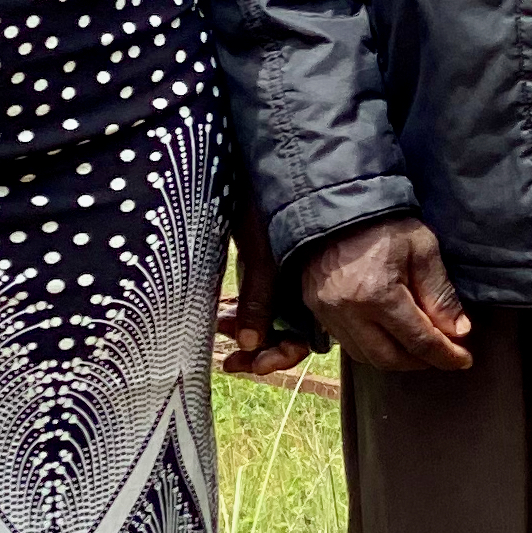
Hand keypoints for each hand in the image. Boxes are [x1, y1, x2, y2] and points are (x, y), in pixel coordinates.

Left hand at [217, 187, 311, 379]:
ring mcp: (282, 281)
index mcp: (310, 288)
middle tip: (233, 360)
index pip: (303, 337)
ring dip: (245, 332)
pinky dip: (238, 313)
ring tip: (221, 330)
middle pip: (286, 335)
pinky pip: (256, 303)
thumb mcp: (262, 254)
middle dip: (260, 350)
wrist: (258, 168)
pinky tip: (221, 315)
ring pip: (268, 322)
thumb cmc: (267, 205)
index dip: (282, 354)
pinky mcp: (265, 270)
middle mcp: (299, 289)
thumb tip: (251, 342)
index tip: (257, 363)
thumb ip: (259, 299)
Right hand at [300, 215, 474, 372]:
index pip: (418, 340)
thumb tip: (459, 331)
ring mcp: (328, 315)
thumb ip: (440, 293)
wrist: (335, 205)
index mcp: (378, 295)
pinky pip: (347, 344)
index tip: (464, 360)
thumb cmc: (384, 223)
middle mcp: (350, 313)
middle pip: (390, 358)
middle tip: (443, 354)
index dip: (445, 355)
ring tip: (418, 349)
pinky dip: (372, 348)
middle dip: (420, 362)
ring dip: (396, 359)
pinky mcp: (316, 311)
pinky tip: (389, 338)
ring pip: (366, 357)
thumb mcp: (423, 248)